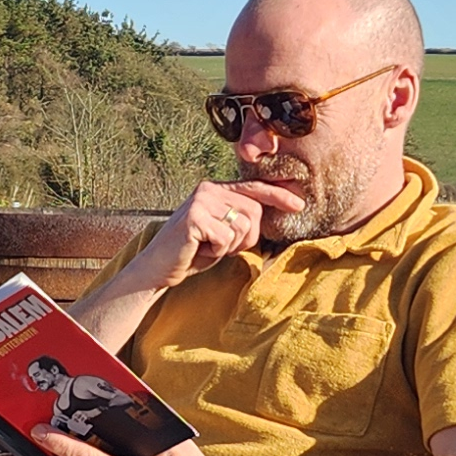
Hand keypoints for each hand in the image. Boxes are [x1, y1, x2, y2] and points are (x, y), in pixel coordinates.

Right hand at [127, 178, 307, 292]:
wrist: (157, 267)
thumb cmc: (191, 252)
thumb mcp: (221, 231)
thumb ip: (240, 218)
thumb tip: (274, 213)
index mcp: (215, 189)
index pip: (254, 188)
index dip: (278, 196)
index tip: (298, 205)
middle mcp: (208, 190)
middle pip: (254, 211)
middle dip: (246, 237)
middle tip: (222, 247)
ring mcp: (201, 202)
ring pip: (243, 226)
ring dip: (230, 246)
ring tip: (208, 248)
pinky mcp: (195, 219)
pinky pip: (226, 238)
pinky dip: (217, 252)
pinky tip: (199, 250)